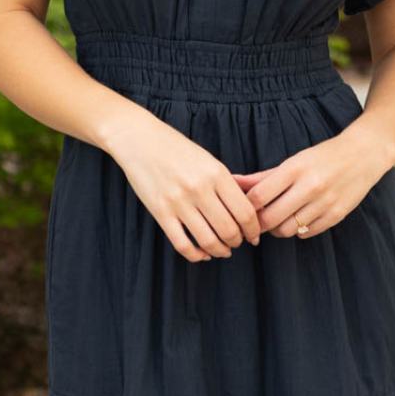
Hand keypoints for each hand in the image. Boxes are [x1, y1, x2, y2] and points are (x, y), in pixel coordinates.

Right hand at [107, 114, 262, 262]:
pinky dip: (196, 255)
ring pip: (208, 241)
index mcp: (216, 173)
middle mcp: (199, 188)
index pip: (245, 212)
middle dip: (237, 242)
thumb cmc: (177, 150)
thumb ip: (226, 184)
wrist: (140, 140)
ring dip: (220, 250)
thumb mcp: (208, 160)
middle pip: (229, 230)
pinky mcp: (160, 212)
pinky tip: (202, 253)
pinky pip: (182, 244)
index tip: (254, 235)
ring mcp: (178, 202)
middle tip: (238, 243)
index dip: (254, 229)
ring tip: (223, 250)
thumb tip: (248, 212)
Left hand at [231, 119, 394, 237]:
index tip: (244, 210)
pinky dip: (298, 230)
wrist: (363, 155)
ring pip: (287, 230)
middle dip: (258, 224)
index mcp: (294, 169)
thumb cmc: (322, 157)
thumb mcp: (292, 162)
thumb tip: (232, 183)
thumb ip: (261, 177)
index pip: (258, 197)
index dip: (246, 208)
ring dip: (278, 228)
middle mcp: (309, 186)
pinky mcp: (337, 215)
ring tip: (279, 219)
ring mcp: (324, 202)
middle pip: (269, 218)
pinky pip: (306, 233)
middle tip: (257, 221)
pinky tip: (299, 219)